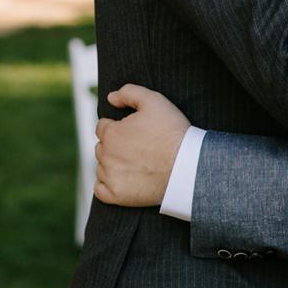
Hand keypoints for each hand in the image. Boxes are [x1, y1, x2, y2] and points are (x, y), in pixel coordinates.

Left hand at [93, 84, 190, 206]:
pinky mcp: (115, 195)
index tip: (135, 132)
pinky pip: (100, 189)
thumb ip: (128, 92)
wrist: (187, 166)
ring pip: (101, 167)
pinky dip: (107, 185)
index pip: (103, 127)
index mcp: (111, 133)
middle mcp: (105, 155)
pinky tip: (124, 179)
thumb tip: (110, 97)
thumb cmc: (172, 132)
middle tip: (139, 147)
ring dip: (113, 164)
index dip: (119, 127)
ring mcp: (109, 176)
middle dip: (116, 145)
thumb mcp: (154, 101)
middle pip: (102, 147)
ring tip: (137, 163)